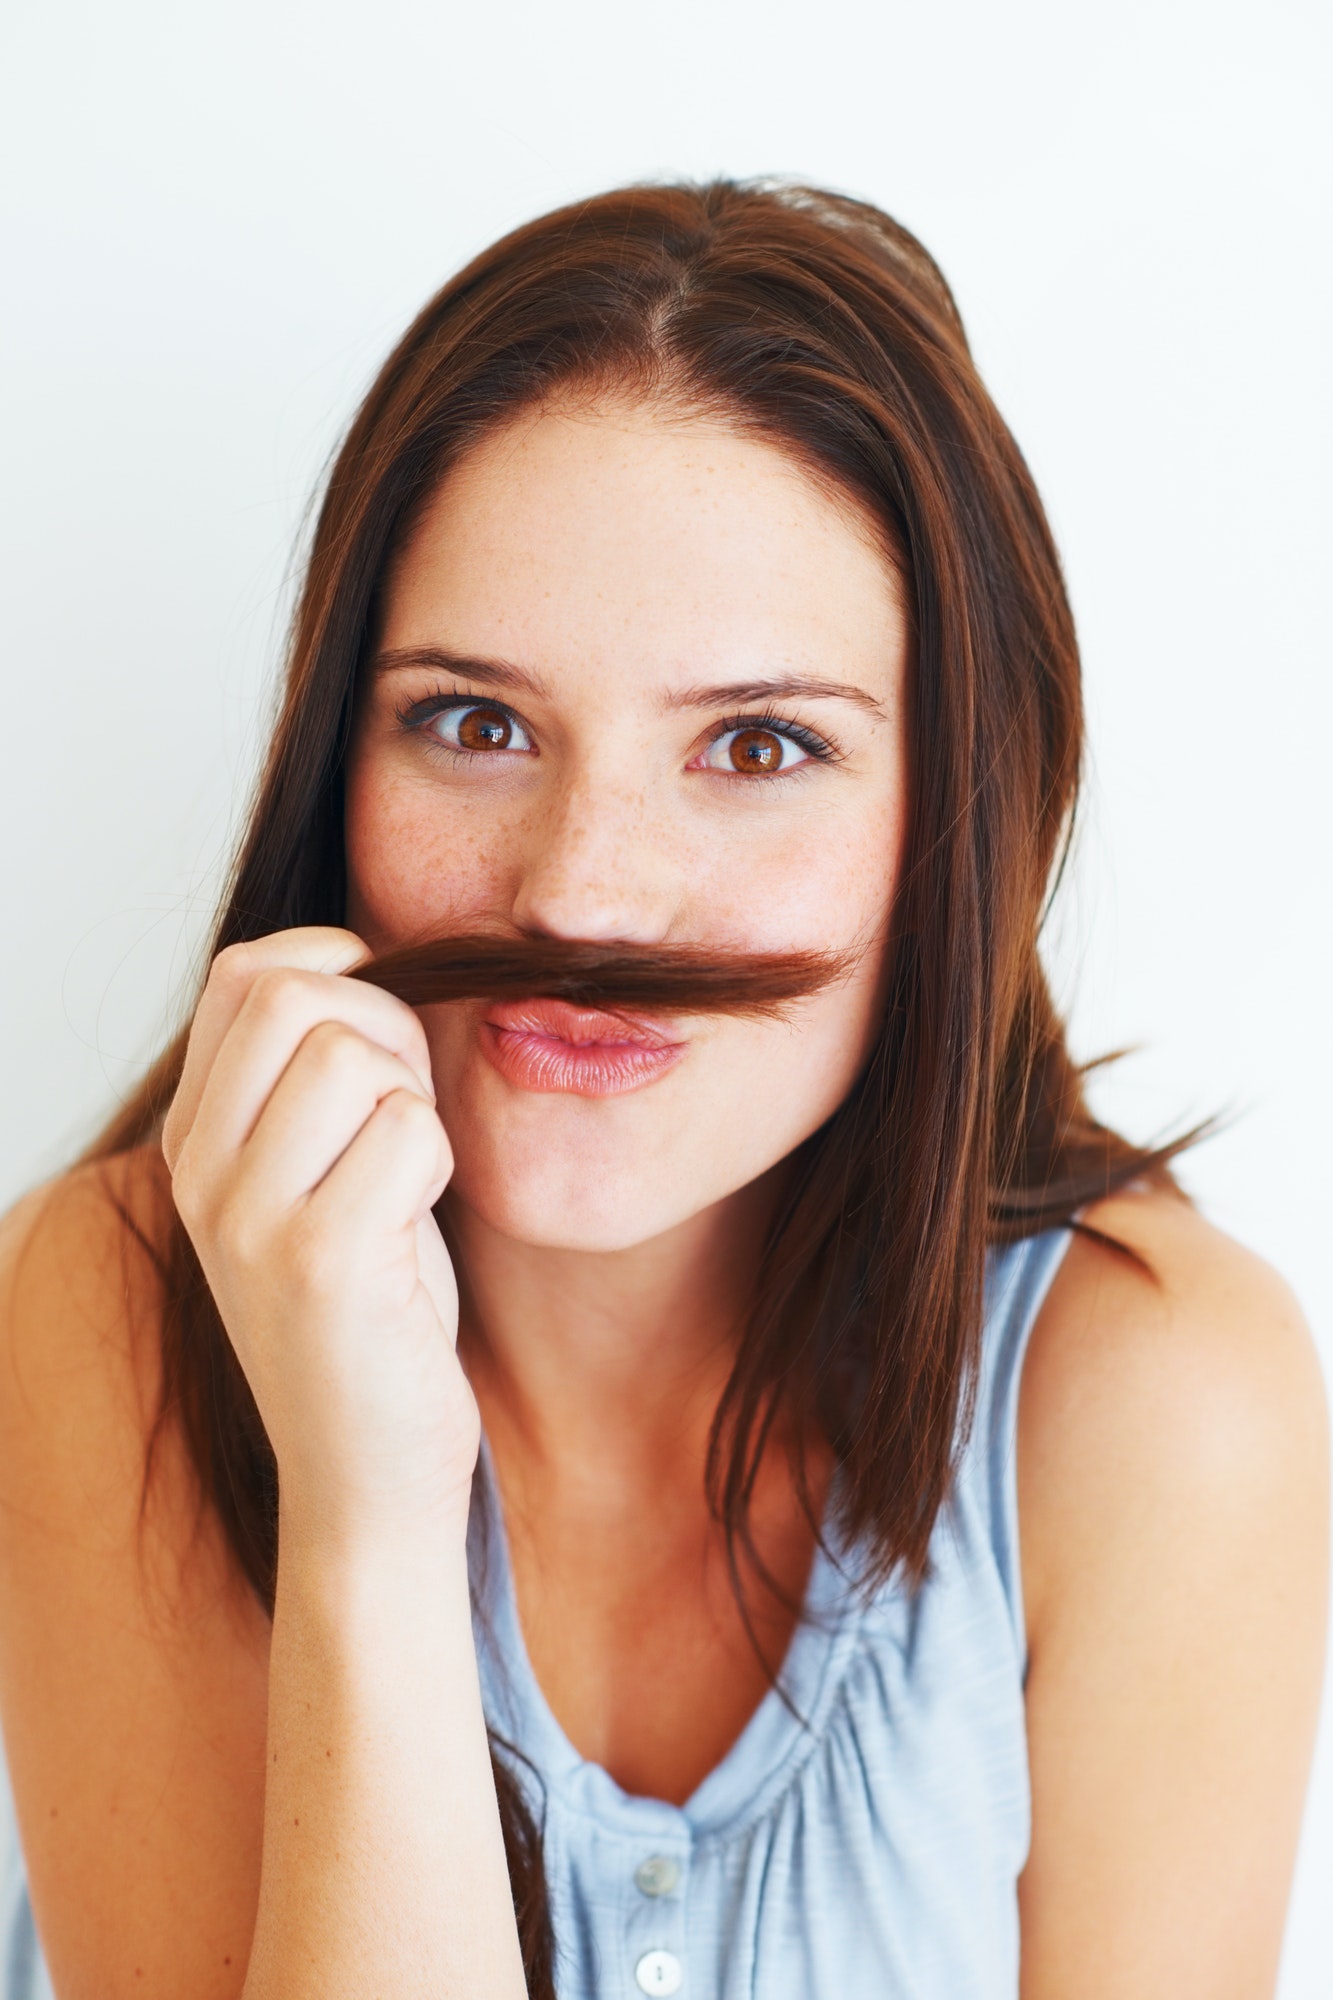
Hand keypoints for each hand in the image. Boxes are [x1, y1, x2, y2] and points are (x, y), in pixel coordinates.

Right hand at [162, 928, 478, 1555]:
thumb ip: (313, 1077)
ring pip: (357, 1055)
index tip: (384, 1024)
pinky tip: (419, 1227)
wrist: (368, 1472)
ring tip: (410, 1179)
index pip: (245, 974)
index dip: (335, 965)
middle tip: (409, 1113)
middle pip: (298, 996)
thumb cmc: (374, 1309)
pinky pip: (409, 1131)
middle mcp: (200, 1172)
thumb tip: (365, 955)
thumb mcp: (316, 1178)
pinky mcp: (320, 1261)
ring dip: (417, 1101)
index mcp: (194, 1141)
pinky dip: (440, 1163)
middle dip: (388, 1027)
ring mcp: (249, 1217)